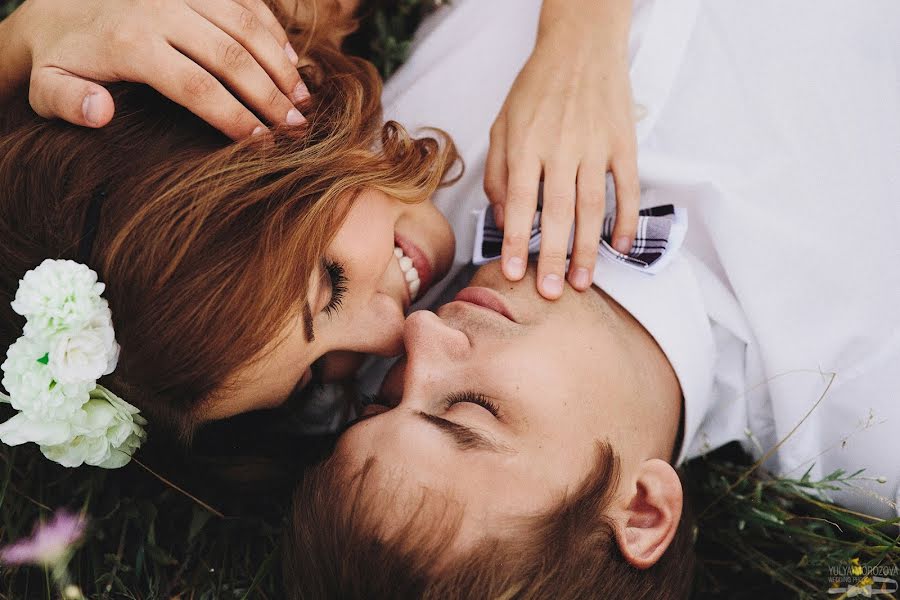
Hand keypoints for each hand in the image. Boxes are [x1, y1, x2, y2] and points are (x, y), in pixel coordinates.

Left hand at [15, 0, 308, 139]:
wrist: (58, 7)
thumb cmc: (62, 60)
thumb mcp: (47, 87)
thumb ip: (67, 102)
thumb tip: (102, 112)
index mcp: (130, 44)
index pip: (196, 86)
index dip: (234, 117)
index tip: (262, 143)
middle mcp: (160, 9)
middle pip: (230, 56)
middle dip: (270, 95)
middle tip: (296, 128)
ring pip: (245, 25)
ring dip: (280, 64)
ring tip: (302, 101)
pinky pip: (245, 2)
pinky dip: (273, 31)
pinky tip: (291, 62)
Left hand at [483, 20, 639, 299]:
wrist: (581, 45)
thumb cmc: (536, 88)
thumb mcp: (502, 124)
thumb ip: (498, 172)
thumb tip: (504, 217)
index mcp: (526, 144)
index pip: (520, 203)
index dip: (516, 242)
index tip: (513, 274)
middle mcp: (561, 148)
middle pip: (557, 213)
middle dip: (552, 257)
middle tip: (550, 293)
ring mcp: (596, 146)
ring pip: (592, 207)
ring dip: (587, 249)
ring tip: (582, 282)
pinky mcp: (623, 143)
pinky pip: (628, 188)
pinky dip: (626, 220)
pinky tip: (619, 247)